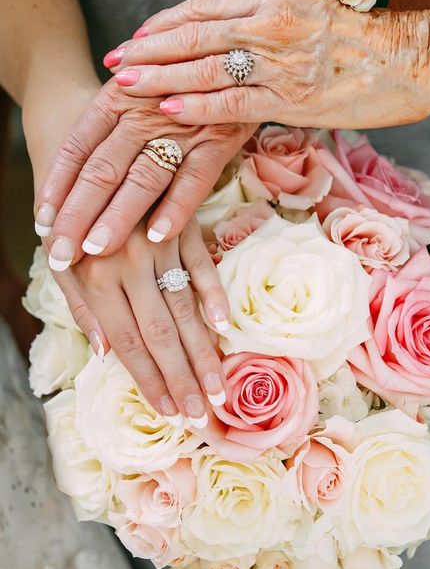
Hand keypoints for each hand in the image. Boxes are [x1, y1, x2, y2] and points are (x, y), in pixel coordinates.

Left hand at [33, 78, 255, 271]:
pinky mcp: (217, 139)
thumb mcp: (137, 89)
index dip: (58, 186)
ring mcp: (181, 126)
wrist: (236, 53)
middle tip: (61, 250)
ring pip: (143, 177)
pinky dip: (176, 208)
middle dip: (78, 214)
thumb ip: (107, 121)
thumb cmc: (178, 80)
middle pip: (103, 169)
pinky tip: (156, 236)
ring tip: (96, 250)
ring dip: (118, 216)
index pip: (77, 147)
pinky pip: (194, 178)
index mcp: (116, 97)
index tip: (42, 221)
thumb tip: (74, 170)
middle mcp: (143, 111)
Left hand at [49, 217, 227, 426]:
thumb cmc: (71, 219)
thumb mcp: (64, 264)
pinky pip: (204, 265)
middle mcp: (129, 263)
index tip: (170, 413)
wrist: (90, 151)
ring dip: (204, 351)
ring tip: (218, 389)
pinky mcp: (184, 225)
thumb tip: (108, 356)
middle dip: (182, 379)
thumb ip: (85, 308)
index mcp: (96, 277)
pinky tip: (227, 327)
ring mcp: (161, 243)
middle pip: (161, 333)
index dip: (150, 381)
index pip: (129, 342)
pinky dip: (215, 295)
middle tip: (202, 417)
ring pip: (186, 307)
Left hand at [107, 0, 429, 128]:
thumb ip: (267, 18)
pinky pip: (231, 102)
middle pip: (194, 35)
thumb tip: (232, 31)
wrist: (410, 60)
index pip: (203, 8)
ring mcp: (279, 63)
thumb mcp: (309, 10)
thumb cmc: (361, 38)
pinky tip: (168, 106)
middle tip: (116, 63)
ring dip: (160, 76)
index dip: (164, 24)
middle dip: (148, 50)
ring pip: (204, 68)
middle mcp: (270, 23)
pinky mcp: (290, 100)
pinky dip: (196, 104)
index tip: (135, 37)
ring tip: (127, 84)